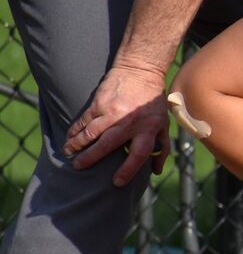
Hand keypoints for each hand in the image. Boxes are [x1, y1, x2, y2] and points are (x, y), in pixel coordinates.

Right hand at [64, 63, 172, 186]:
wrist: (140, 70)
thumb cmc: (153, 102)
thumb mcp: (163, 123)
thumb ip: (162, 147)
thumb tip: (155, 171)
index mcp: (148, 128)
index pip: (139, 154)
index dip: (129, 170)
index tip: (117, 182)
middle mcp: (129, 122)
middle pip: (108, 144)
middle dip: (92, 158)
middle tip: (79, 167)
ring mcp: (112, 112)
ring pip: (91, 132)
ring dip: (77, 144)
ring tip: (69, 154)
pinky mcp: (99, 103)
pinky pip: (84, 120)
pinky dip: (75, 130)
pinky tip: (68, 138)